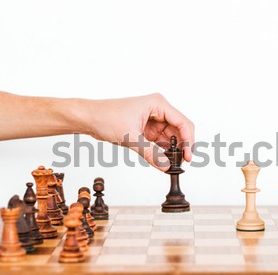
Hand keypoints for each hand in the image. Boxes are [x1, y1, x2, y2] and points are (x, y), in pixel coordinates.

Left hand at [78, 93, 194, 171]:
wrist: (89, 118)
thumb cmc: (106, 117)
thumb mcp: (130, 137)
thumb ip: (150, 153)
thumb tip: (166, 166)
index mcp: (158, 104)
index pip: (182, 122)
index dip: (188, 140)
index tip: (187, 157)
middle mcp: (158, 110)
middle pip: (179, 130)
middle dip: (181, 147)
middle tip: (180, 163)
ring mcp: (153, 119)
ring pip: (171, 137)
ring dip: (171, 150)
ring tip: (170, 163)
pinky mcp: (147, 128)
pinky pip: (160, 141)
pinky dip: (162, 151)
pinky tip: (161, 160)